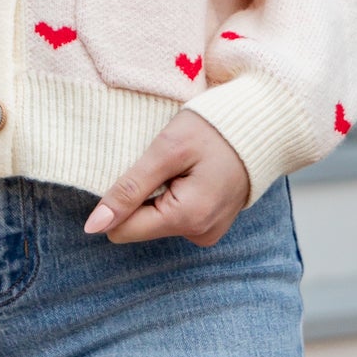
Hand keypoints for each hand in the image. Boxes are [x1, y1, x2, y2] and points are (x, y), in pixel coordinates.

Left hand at [83, 111, 251, 245]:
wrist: (262, 122)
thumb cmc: (214, 128)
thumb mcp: (166, 150)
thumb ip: (129, 189)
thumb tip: (93, 226)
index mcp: (188, 219)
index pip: (123, 229)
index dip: (120, 198)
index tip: (141, 169)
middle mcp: (200, 234)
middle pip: (140, 226)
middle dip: (143, 194)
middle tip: (168, 163)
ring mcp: (208, 231)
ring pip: (156, 220)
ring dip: (160, 191)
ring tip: (185, 165)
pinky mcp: (211, 223)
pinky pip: (175, 215)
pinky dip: (175, 194)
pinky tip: (193, 172)